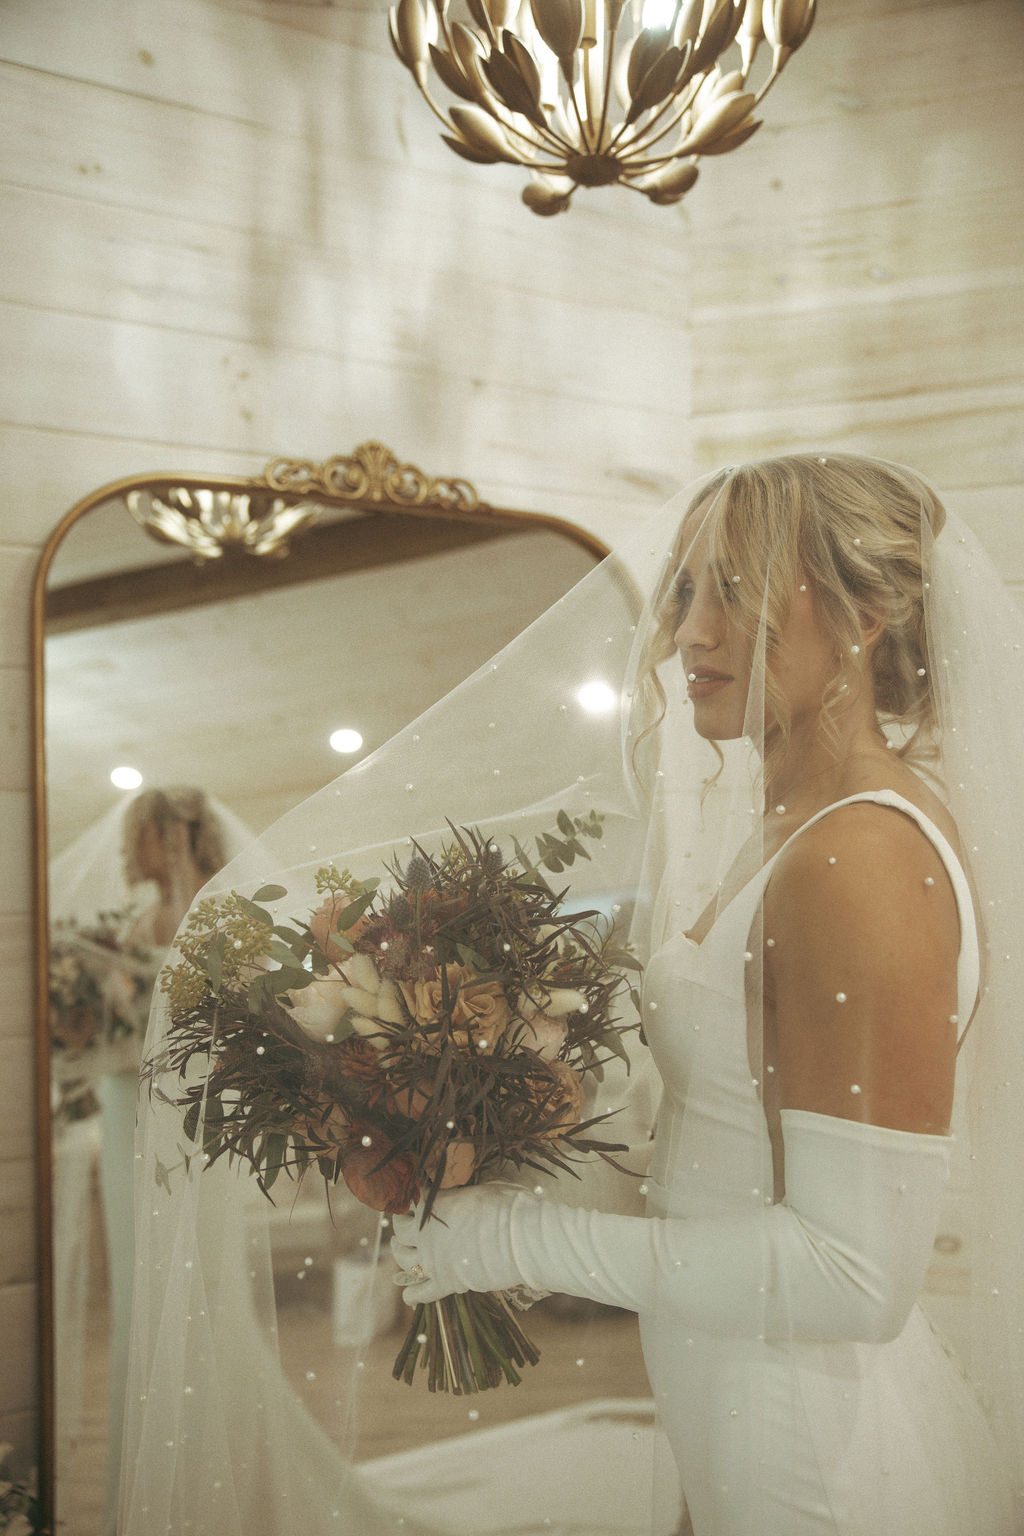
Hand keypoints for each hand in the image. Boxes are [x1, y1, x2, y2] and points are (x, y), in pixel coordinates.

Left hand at [390, 1181, 530, 1304]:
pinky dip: (413, 1295)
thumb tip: (459, 1196)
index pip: (411, 1202)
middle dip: (401, 1227)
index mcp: (433, 1206)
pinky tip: (408, 1296)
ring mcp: (433, 1260)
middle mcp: (426, 1234)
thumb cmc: (507, 1206)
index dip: (412, 1200)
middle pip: (401, 1231)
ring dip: (400, 1254)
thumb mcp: (480, 1190)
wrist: (522, 1237)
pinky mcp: (446, 1283)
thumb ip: (460, 1196)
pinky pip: (422, 1292)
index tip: (415, 1199)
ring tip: (402, 1250)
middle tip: (403, 1225)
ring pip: (405, 1260)